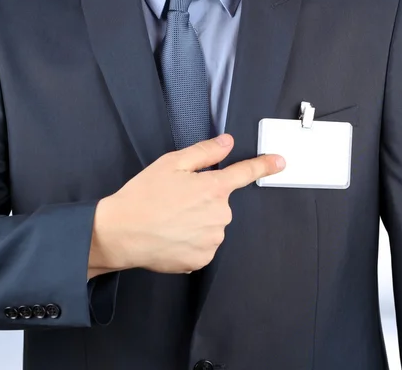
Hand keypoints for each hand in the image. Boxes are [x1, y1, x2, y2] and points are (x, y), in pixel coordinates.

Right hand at [87, 134, 284, 277]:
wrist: (120, 234)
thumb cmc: (143, 196)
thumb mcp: (170, 164)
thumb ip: (204, 153)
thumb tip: (227, 142)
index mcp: (213, 188)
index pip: (245, 173)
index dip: (264, 166)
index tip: (280, 162)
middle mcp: (220, 215)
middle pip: (221, 203)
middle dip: (204, 200)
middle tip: (175, 202)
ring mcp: (213, 239)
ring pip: (212, 226)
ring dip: (198, 222)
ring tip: (170, 221)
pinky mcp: (203, 258)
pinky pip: (204, 245)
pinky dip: (192, 241)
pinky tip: (172, 236)